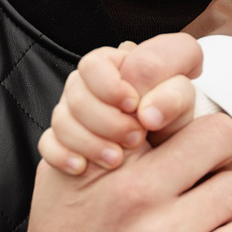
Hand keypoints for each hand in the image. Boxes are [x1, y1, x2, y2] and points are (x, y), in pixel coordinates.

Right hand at [0, 111, 231, 231]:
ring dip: (223, 209)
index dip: (187, 111)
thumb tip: (151, 97)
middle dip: (216, 157)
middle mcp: (134, 194)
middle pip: (219, 136)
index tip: (180, 133)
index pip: (173, 98)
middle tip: (200, 181)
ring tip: (194, 228)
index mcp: (107, 165)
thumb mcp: (65, 184)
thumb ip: (105, 136)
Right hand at [39, 34, 205, 174]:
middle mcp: (92, 85)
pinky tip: (82, 167)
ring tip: (116, 160)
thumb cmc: (176, 124)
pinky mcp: (63, 140)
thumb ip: (174, 96)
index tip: (133, 105)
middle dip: (105, 118)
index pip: (95, 63)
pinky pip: (48, 143)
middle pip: (75, 90)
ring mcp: (75, 112)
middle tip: (135, 139)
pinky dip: (63, 156)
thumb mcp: (183, 107)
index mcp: (118, 65)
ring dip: (89, 140)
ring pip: (62, 117)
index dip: (110, 84)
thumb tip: (147, 112)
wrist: (166, 164)